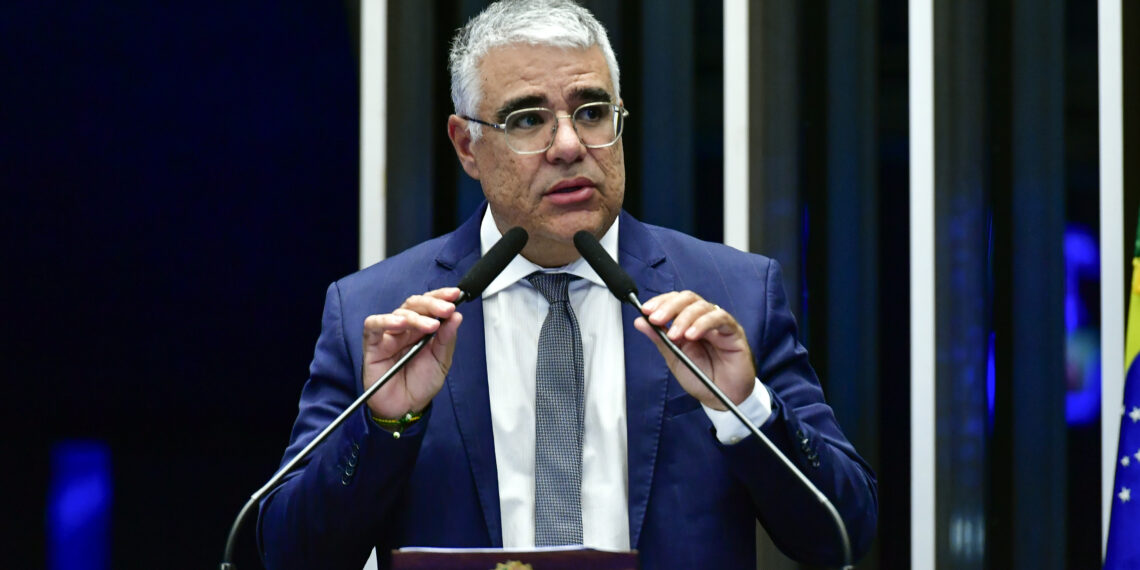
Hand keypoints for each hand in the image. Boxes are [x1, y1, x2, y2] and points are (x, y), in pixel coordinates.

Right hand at [361, 287, 463, 418]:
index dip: (441, 297)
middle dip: (433, 304)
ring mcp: (389, 334)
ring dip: (416, 316)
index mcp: (423, 328)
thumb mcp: (441, 361)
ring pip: (399, 313)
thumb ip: (446, 339)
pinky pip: (373, 325)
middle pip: (415, 304)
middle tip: (446, 309)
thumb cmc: (421, 385)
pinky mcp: (373, 344)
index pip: (430, 305)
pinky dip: (385, 321)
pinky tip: (399, 324)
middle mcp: (406, 328)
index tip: (455, 294)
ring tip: (432, 325)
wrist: (405, 409)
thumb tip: (456, 316)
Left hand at [633, 291, 755, 409]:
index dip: (660, 302)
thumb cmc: (701, 378)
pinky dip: (703, 324)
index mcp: (688, 322)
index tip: (646, 311)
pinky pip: (720, 318)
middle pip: (687, 298)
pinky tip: (692, 335)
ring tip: (674, 335)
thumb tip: (640, 321)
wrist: (722, 399)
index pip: (674, 301)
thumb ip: (660, 339)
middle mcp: (703, 319)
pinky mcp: (733, 331)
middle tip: (656, 319)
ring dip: (684, 318)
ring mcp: (719, 324)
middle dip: (669, 306)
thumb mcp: (674, 358)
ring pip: (701, 306)